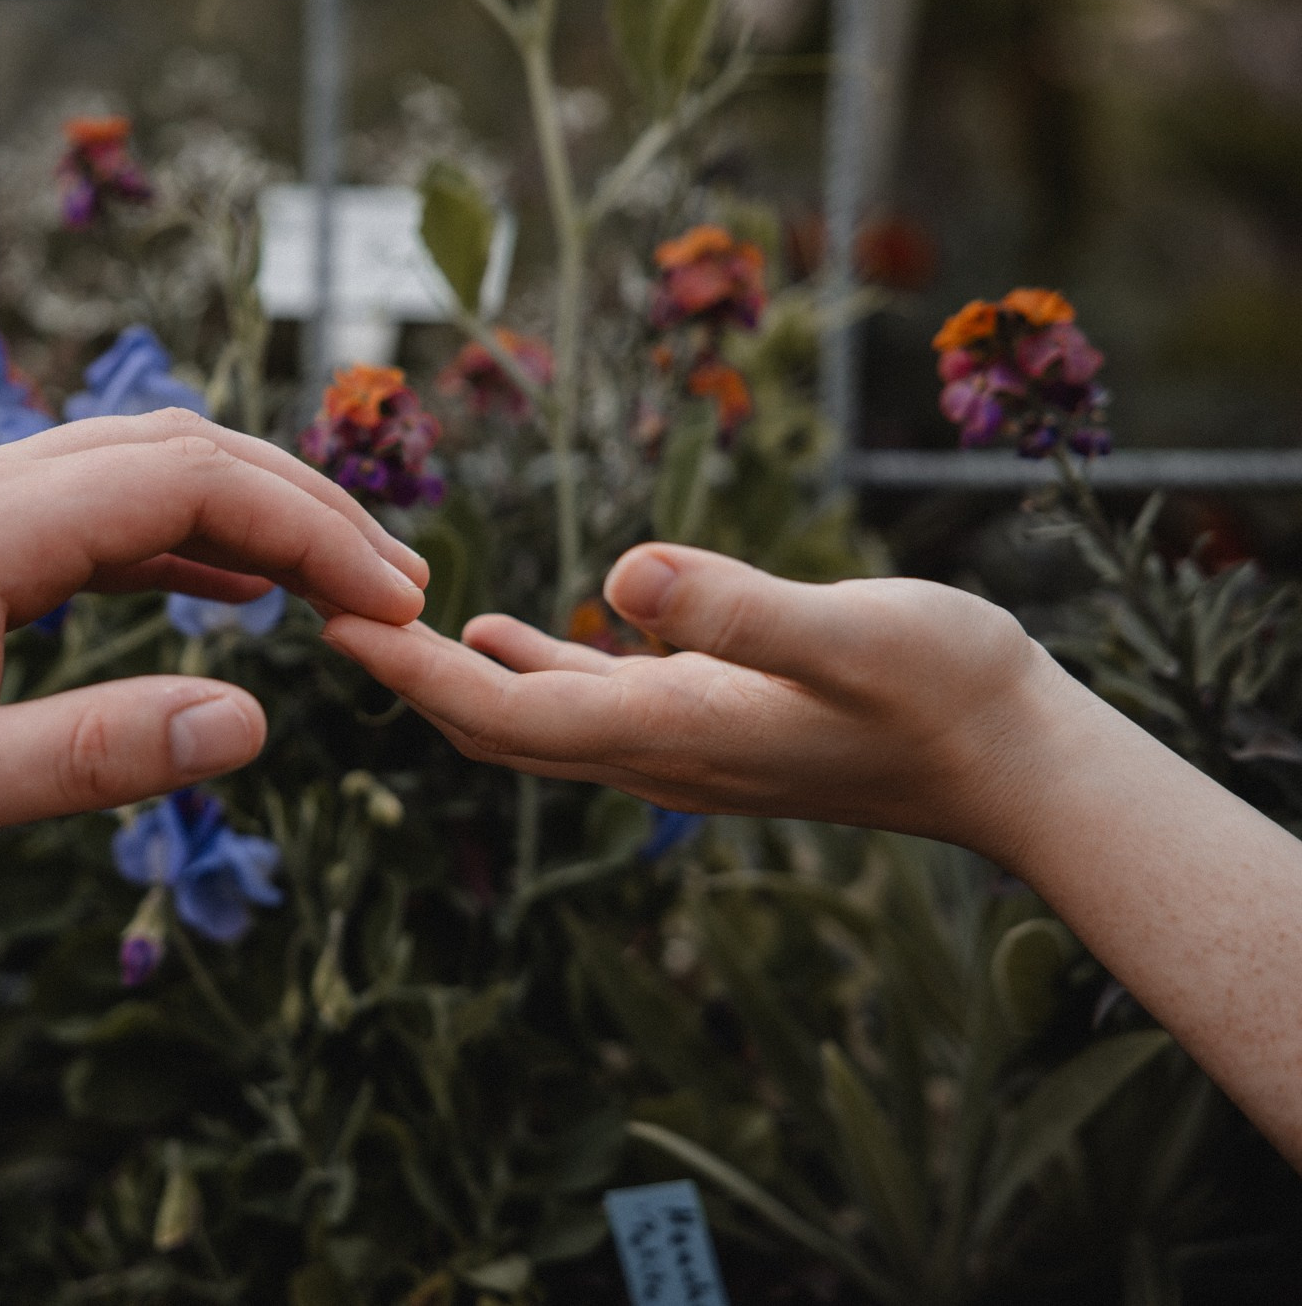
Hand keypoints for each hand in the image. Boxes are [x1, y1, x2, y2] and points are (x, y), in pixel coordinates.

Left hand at [0, 410, 428, 898]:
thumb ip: (96, 756)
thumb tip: (255, 724)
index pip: (193, 481)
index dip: (315, 530)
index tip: (398, 601)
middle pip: (176, 451)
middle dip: (302, 506)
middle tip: (400, 586)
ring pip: (130, 475)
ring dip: (242, 518)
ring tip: (336, 586)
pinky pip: (80, 520)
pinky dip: (170, 545)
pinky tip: (217, 594)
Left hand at [321, 542, 1077, 860]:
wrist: (1015, 763)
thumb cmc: (951, 691)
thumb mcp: (856, 633)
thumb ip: (745, 608)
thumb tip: (622, 574)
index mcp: (669, 729)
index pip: (501, 713)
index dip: (410, 672)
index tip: (329, 620)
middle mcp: (654, 751)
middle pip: (491, 725)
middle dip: (405, 676)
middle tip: (323, 606)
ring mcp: (678, 745)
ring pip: (530, 719)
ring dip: (452, 674)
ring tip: (385, 615)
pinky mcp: (707, 724)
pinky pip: (583, 704)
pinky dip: (525, 669)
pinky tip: (502, 631)